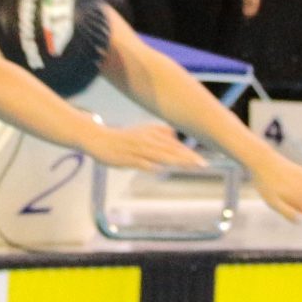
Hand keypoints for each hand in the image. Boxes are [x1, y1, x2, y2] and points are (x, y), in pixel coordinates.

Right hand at [82, 123, 206, 174]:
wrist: (98, 139)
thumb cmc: (122, 138)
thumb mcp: (142, 132)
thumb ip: (159, 132)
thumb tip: (174, 135)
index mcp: (151, 134)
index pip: (174, 145)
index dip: (188, 153)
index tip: (202, 162)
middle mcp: (147, 140)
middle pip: (170, 150)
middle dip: (187, 157)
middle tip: (203, 165)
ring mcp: (137, 149)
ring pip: (159, 155)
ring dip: (174, 160)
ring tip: (188, 166)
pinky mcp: (127, 158)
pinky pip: (141, 162)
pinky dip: (151, 166)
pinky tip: (160, 170)